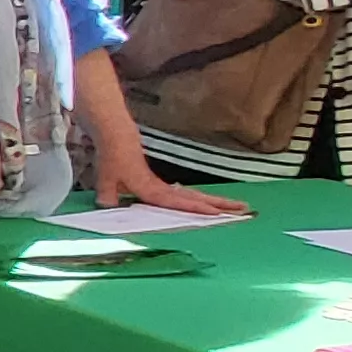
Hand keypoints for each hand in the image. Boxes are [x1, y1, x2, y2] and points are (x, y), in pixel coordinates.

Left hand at [90, 147, 243, 218]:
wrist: (117, 137)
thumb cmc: (113, 157)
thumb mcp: (106, 177)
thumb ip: (107, 195)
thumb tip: (107, 206)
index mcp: (152, 189)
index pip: (178, 202)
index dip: (196, 209)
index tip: (217, 213)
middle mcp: (163, 189)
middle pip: (197, 199)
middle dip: (221, 205)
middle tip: (245, 211)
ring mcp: (165, 186)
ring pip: (196, 196)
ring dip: (217, 202)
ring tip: (240, 207)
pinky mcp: (163, 185)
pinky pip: (186, 195)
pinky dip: (200, 201)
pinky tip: (213, 205)